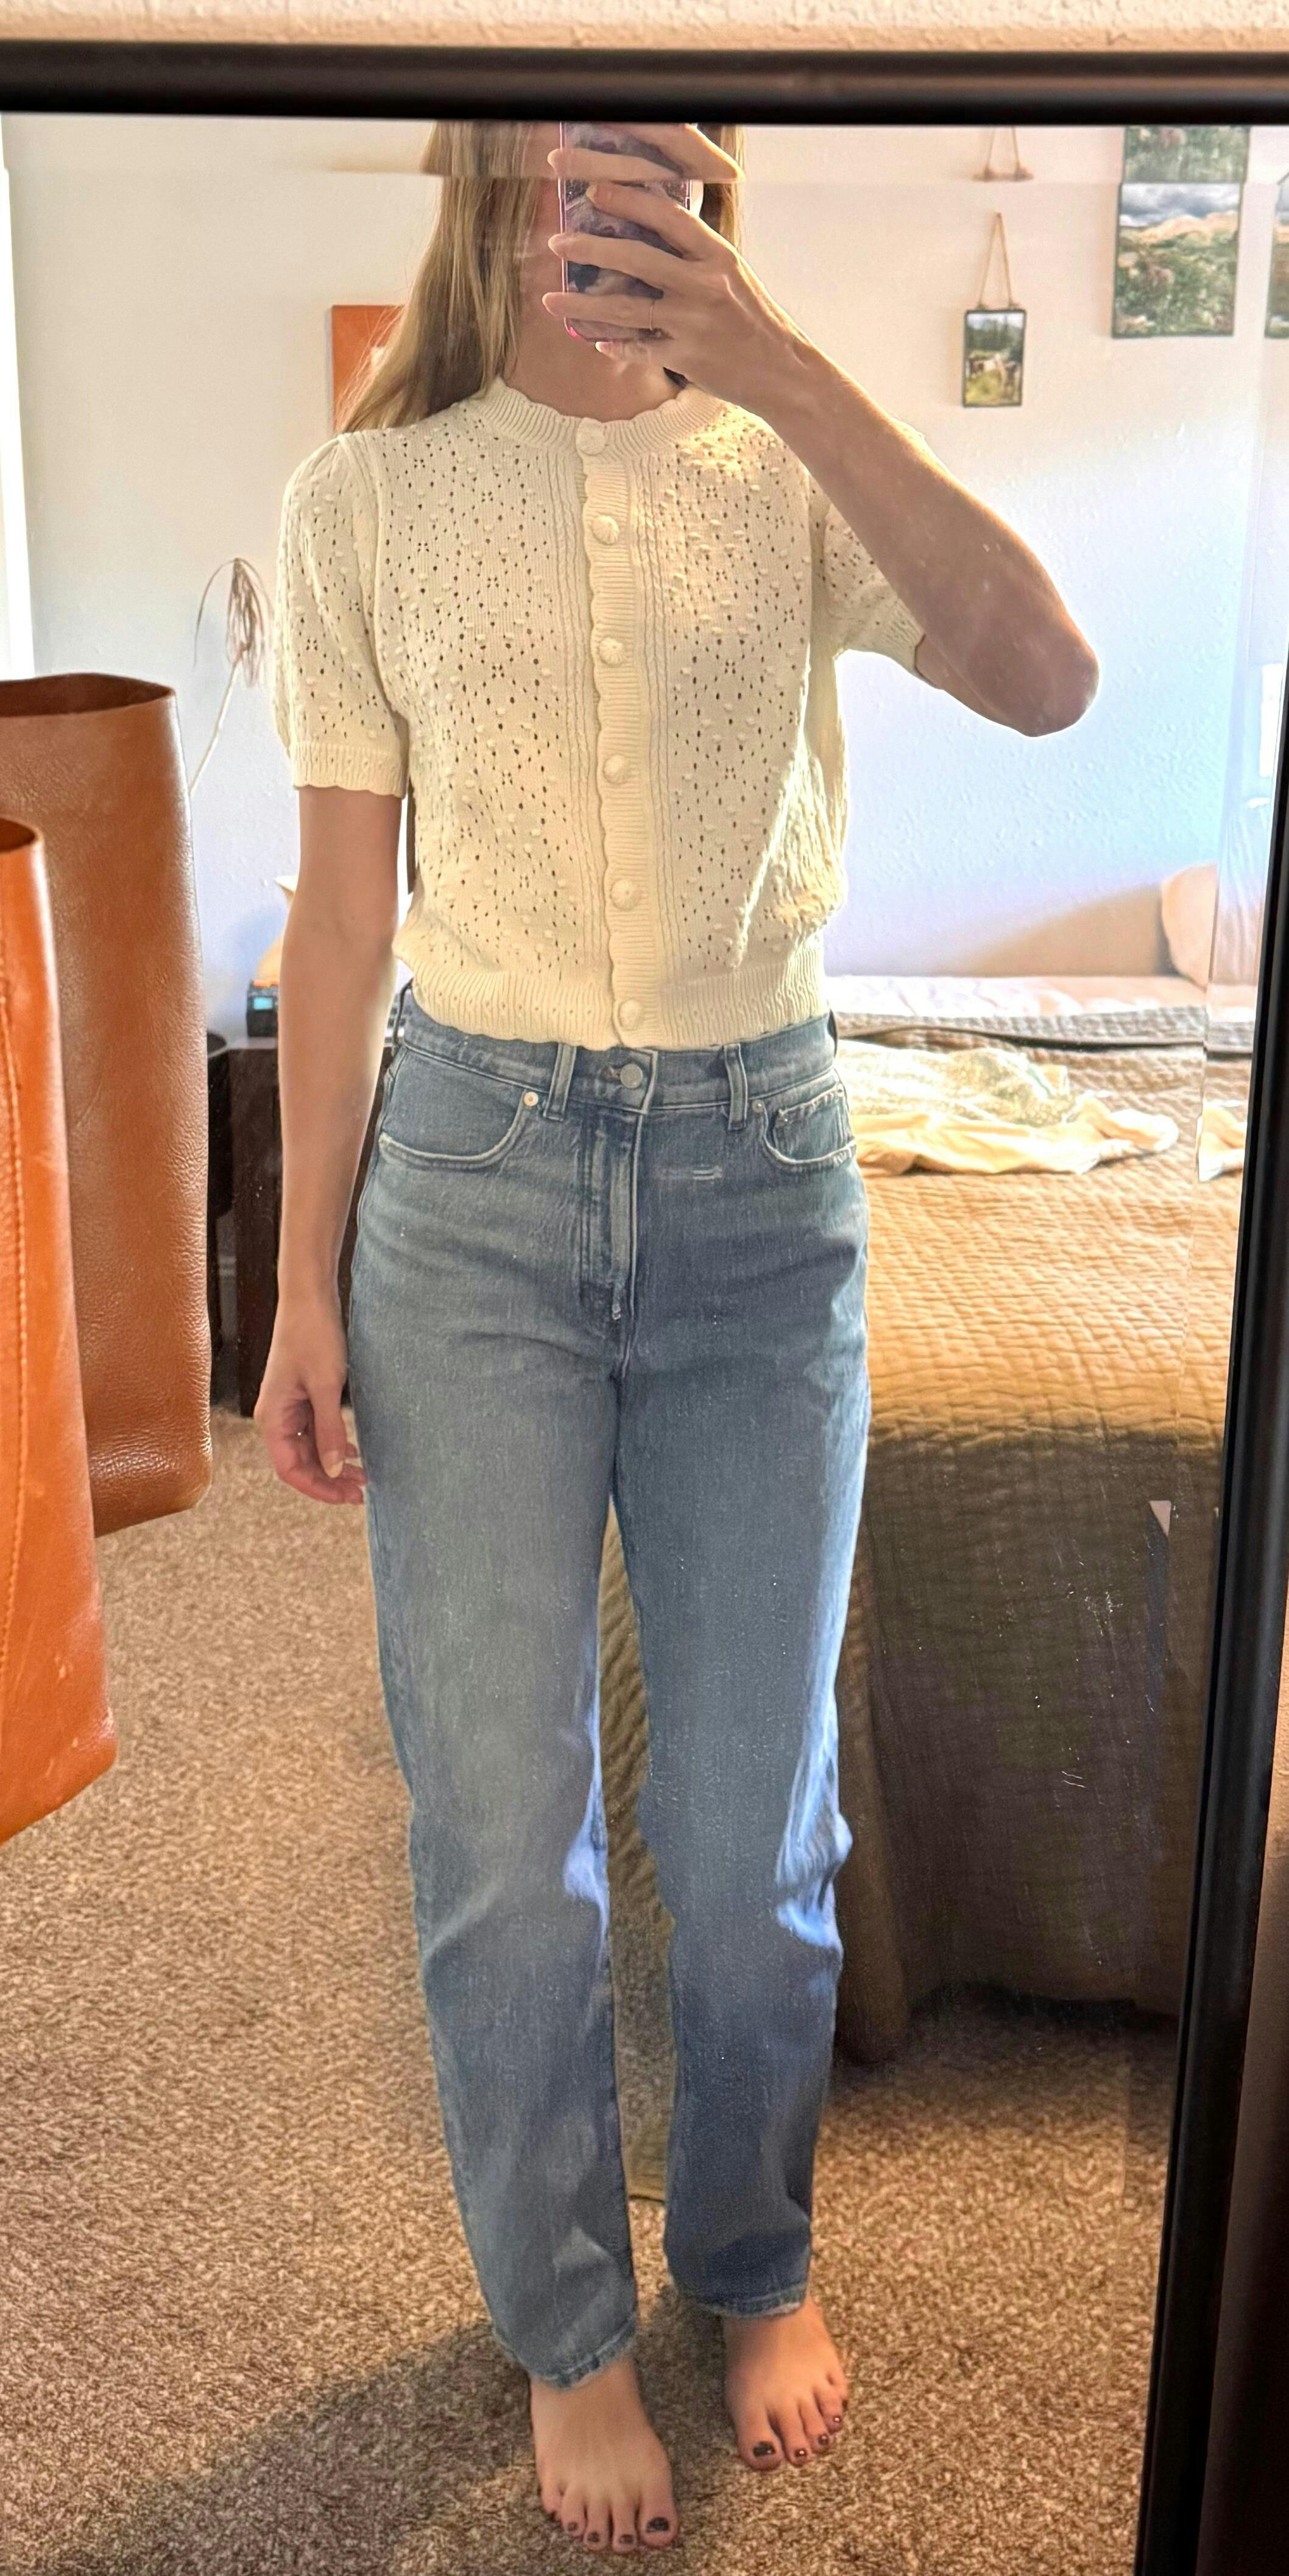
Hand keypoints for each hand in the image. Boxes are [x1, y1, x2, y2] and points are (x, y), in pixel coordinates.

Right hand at [254, 1288, 367, 1505]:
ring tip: (362, 1475)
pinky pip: (313, 1432)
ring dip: (332, 1464)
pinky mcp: (300, 1398)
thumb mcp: (326, 1386)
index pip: (291, 1470)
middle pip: (299, 1464)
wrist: (308, 1300)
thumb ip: (329, 1430)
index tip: (347, 1497)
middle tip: (362, 1490)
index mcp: (272, 1418)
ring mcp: (287, 1408)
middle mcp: (275, 1417)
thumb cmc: (313, 1337)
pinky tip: (351, 1451)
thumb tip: (332, 1468)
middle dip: (329, 1480)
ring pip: (308, 1449)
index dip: (318, 1488)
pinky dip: (331, 1444)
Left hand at [544, 131, 808, 413]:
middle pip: (637, 258)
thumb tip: (649, 233)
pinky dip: (615, 346)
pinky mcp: (687, 358)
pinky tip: (592, 340)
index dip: (628, 199)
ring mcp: (693, 324)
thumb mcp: (733, 276)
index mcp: (717, 256)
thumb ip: (695, 256)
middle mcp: (704, 286)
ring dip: (582, 304)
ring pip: (627, 309)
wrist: (783, 372)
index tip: (595, 189)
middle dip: (591, 248)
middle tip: (558, 242)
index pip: (668, 217)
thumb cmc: (754, 320)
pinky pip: (640, 350)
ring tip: (551, 300)